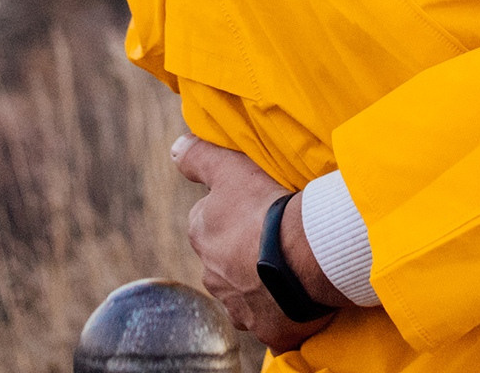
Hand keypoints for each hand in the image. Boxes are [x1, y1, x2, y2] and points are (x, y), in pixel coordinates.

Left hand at [172, 134, 340, 349]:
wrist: (304, 256)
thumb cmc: (265, 209)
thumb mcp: (230, 169)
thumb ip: (199, 157)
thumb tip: (175, 149)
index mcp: (202, 235)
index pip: (208, 221)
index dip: (232, 212)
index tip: (256, 208)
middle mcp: (211, 275)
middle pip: (225, 259)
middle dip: (243, 251)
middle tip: (276, 236)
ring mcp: (237, 306)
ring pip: (244, 292)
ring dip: (259, 283)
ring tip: (290, 266)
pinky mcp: (265, 329)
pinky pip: (270, 321)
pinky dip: (279, 312)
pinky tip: (296, 299)